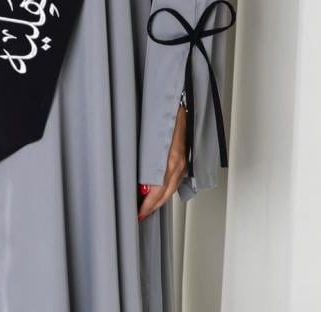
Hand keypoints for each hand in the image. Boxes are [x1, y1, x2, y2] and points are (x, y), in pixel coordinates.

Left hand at [137, 103, 187, 221]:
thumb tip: (135, 176)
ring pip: (172, 188)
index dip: (148, 205)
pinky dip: (167, 188)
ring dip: (160, 199)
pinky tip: (159, 191)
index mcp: (168, 162)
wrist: (178, 105)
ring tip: (148, 206)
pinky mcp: (184, 160)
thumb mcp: (147, 139)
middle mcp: (177, 165)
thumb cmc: (163, 117)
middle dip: (153, 206)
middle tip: (141, 214)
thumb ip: (143, 160)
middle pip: (166, 194)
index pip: (157, 192)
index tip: (139, 212)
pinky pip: (176, 180)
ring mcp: (182, 163)